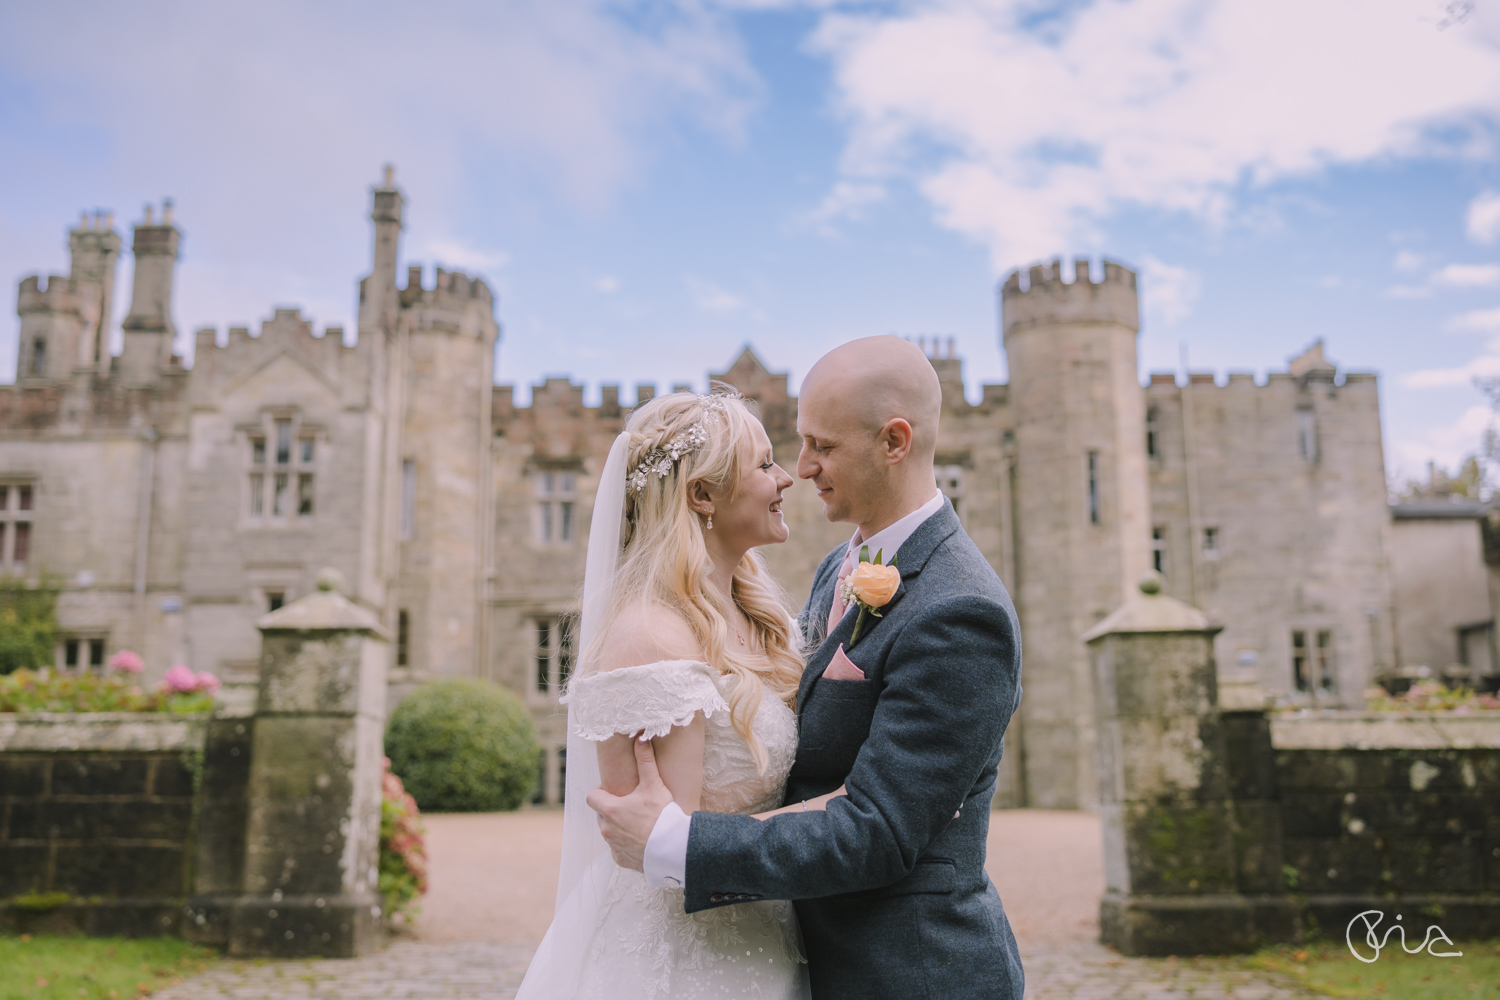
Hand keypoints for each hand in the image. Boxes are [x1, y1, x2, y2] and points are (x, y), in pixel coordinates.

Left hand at [586, 736, 675, 871]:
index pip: (592, 797)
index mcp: (610, 810)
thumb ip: (645, 761)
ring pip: (610, 832)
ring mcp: (613, 846)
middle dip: (612, 809)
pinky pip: (618, 849)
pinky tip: (642, 840)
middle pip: (601, 814)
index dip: (602, 791)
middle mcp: (606, 829)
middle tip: (631, 806)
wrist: (673, 848)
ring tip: (638, 823)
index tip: (617, 791)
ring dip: (619, 827)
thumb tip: (641, 738)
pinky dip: (626, 844)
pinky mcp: (621, 860)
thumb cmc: (662, 815)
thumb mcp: (653, 784)